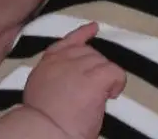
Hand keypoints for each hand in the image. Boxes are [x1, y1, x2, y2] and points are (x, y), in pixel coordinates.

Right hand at [23, 23, 125, 138]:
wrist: (43, 131)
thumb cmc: (42, 120)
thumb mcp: (40, 88)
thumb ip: (55, 76)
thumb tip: (72, 79)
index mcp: (48, 64)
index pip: (68, 42)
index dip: (82, 35)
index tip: (94, 28)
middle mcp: (63, 60)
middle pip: (90, 53)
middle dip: (97, 67)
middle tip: (96, 90)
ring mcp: (79, 68)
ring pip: (103, 62)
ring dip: (106, 77)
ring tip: (102, 97)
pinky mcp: (94, 80)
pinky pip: (115, 72)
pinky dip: (117, 82)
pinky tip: (112, 94)